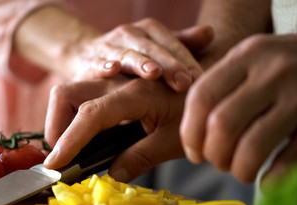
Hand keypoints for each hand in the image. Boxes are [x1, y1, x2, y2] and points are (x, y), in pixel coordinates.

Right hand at [43, 77, 185, 181]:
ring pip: (71, 93)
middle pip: (68, 94)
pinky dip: (75, 117)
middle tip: (62, 156)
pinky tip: (85, 137)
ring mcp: (112, 83)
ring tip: (70, 149)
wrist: (210, 82)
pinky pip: (83, 97)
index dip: (70, 140)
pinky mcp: (112, 88)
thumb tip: (112, 174)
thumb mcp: (174, 140)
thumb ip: (141, 157)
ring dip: (62, 121)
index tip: (55, 165)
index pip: (91, 115)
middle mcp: (118, 83)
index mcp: (135, 94)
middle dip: (56, 125)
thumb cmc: (197, 111)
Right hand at [67, 19, 207, 90]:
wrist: (86, 57)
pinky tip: (112, 70)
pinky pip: (97, 64)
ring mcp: (109, 47)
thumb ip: (182, 43)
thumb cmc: (130, 57)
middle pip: (153, 49)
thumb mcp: (157, 49)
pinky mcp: (90, 63)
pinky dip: (104, 66)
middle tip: (184, 81)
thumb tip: (210, 32)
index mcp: (150, 31)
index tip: (199, 77)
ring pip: (127, 55)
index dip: (186, 59)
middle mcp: (130, 35)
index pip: (172, 44)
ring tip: (154, 73)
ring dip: (140, 63)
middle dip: (169, 64)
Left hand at [180, 27, 296, 182]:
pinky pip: (288, 161)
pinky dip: (271, 179)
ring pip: (252, 147)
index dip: (190, 132)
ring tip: (241, 171)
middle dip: (213, 153)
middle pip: (222, 124)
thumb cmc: (285, 65)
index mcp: (247, 56)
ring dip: (239, 169)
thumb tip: (192, 136)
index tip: (193, 152)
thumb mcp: (252, 58)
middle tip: (218, 162)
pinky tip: (267, 180)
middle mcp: (272, 72)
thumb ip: (221, 85)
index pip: (201, 96)